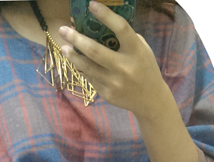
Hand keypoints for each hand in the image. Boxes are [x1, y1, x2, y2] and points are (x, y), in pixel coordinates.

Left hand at [58, 0, 167, 116]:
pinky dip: (82, 68)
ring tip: (64, 47)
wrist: (150, 99)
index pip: (121, 29)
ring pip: (87, 66)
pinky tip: (77, 61)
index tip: (92, 4)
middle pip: (95, 50)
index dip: (106, 15)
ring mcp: (114, 83)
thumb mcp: (142, 50)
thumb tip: (102, 25)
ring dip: (73, 55)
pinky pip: (90, 78)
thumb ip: (126, 39)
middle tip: (64, 30)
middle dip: (76, 38)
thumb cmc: (145, 69)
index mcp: (136, 51)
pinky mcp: (107, 94)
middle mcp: (124, 67)